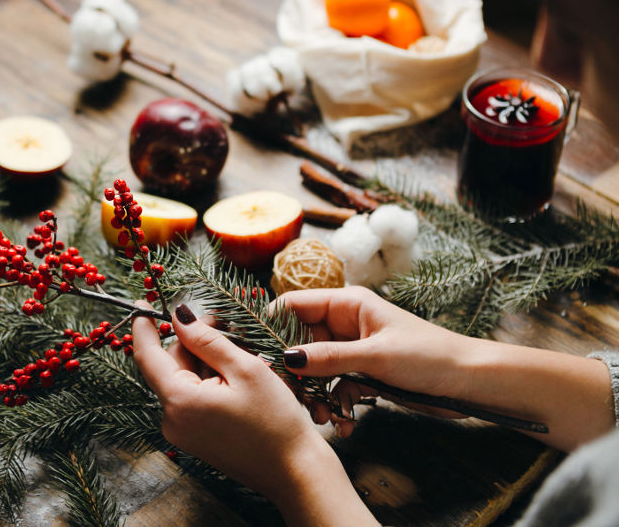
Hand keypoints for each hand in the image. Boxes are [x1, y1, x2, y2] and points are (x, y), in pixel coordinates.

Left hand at [132, 301, 378, 525]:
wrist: (295, 473)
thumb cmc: (275, 421)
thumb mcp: (244, 369)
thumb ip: (207, 339)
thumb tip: (179, 315)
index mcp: (179, 401)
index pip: (146, 355)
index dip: (144, 326)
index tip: (142, 303)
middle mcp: (171, 420)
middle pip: (169, 365)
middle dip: (191, 341)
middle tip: (223, 323)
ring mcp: (182, 432)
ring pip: (182, 380)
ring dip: (204, 361)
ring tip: (239, 357)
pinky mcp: (194, 438)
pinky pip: (191, 398)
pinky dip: (208, 381)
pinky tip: (235, 380)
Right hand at [277, 286, 472, 436]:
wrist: (469, 383)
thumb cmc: (429, 356)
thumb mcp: (375, 356)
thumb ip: (329, 358)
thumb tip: (286, 358)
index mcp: (346, 305)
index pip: (294, 306)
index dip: (272, 327)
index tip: (258, 355)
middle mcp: (344, 324)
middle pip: (299, 342)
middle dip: (294, 371)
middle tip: (291, 397)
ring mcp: (351, 350)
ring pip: (314, 369)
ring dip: (314, 394)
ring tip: (322, 416)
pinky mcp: (360, 373)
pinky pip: (333, 387)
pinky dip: (333, 404)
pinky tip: (342, 422)